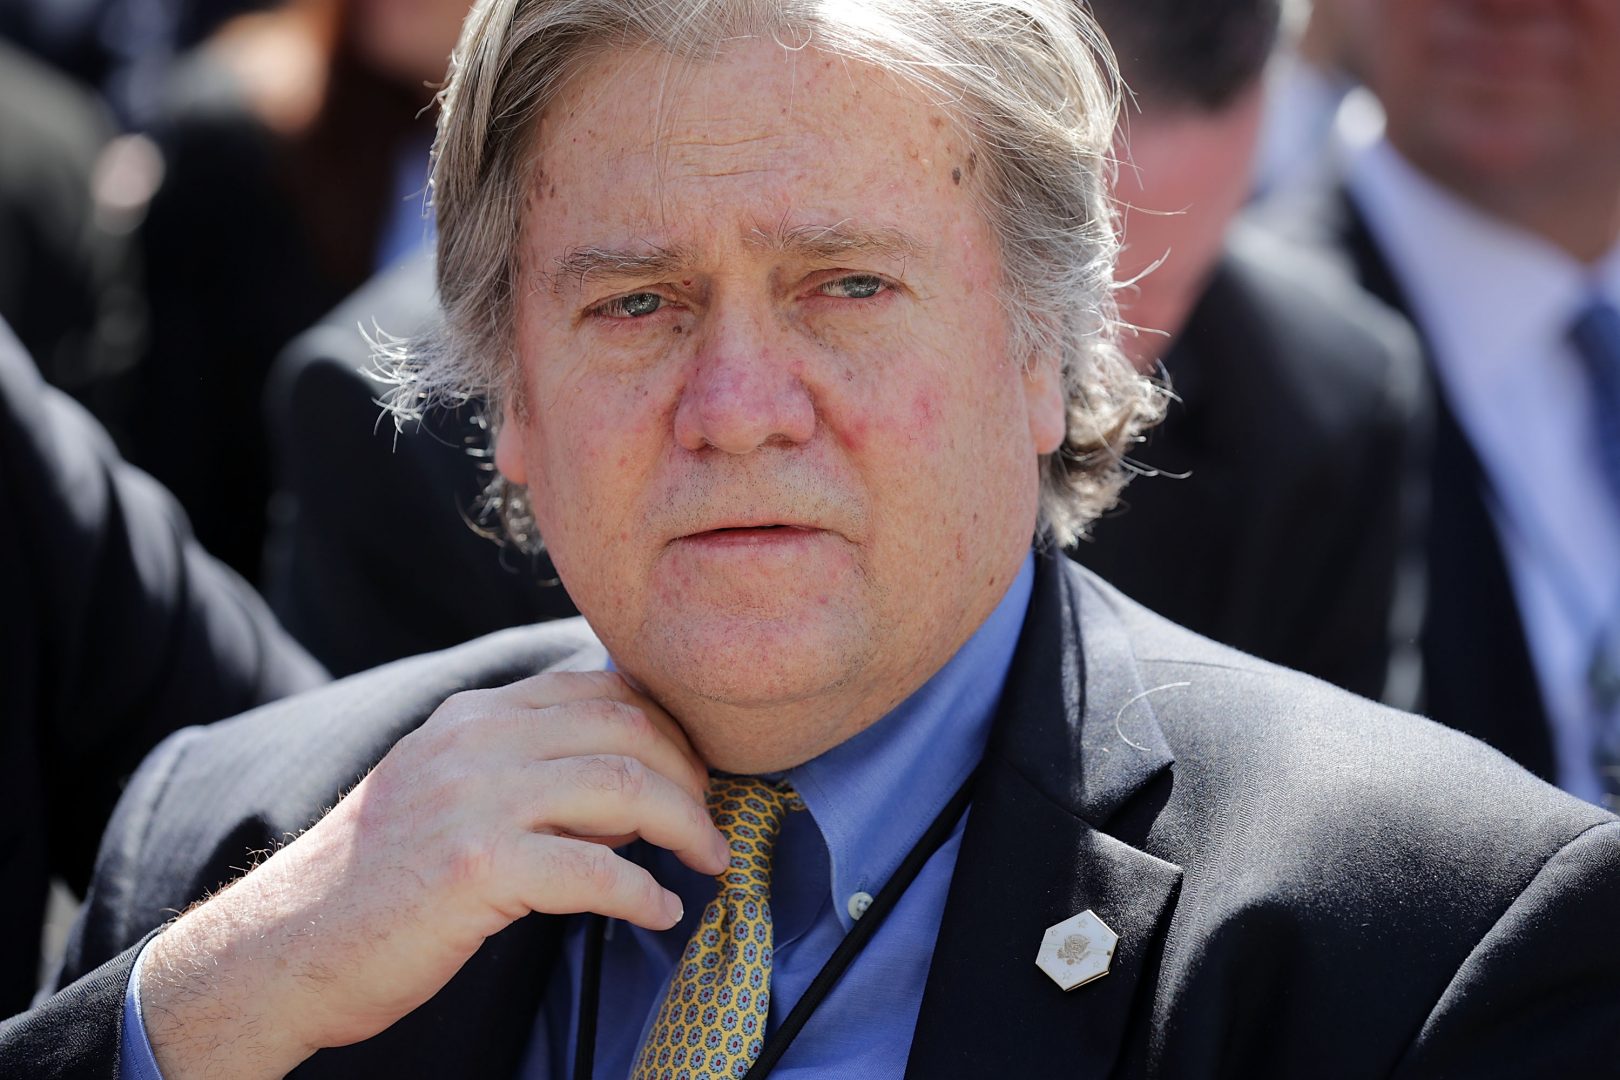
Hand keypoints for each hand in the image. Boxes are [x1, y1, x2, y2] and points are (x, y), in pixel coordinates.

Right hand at [138, 671, 727, 1078]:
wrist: (279, 948)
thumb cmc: (374, 882)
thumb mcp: (446, 792)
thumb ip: (526, 769)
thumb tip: (628, 788)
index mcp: (474, 716)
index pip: (600, 689)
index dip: (667, 726)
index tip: (697, 769)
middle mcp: (475, 740)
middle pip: (627, 728)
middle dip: (690, 773)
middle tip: (712, 820)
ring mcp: (473, 799)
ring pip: (624, 788)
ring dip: (686, 825)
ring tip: (709, 859)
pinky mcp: (474, 867)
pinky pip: (594, 872)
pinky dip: (643, 893)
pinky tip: (661, 911)